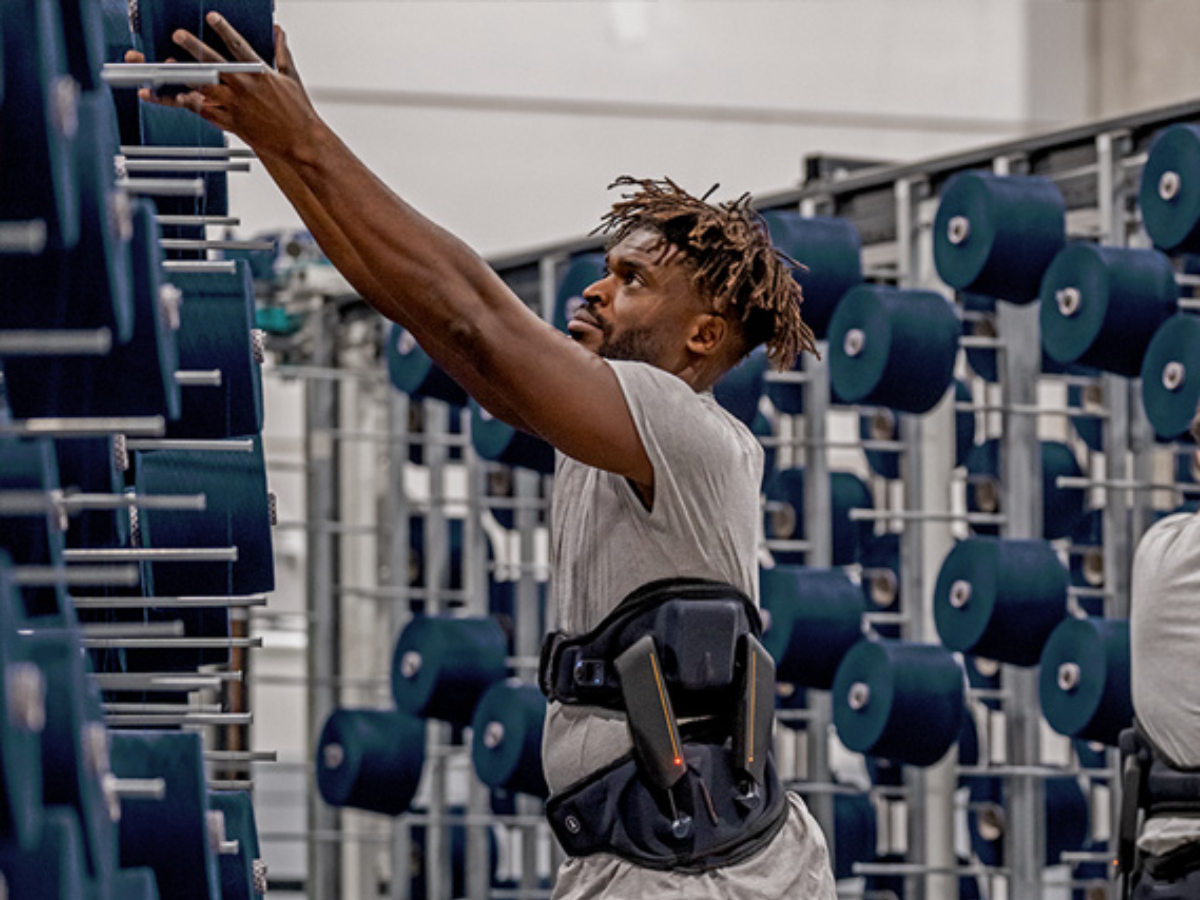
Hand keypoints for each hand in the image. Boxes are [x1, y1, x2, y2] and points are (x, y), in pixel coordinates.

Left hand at [124, 14, 321, 158]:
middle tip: (179, 35)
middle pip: (215, 64)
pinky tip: (176, 96)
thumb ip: (280, 52)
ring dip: (183, 76)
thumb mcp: (291, 77)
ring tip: (166, 65)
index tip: (211, 17)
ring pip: (205, 88)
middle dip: (195, 47)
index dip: (224, 30)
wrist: (301, 142)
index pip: (239, 46)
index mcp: (260, 74)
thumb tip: (278, 31)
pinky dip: (191, 104)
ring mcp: (236, 106)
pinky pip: (207, 112)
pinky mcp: (233, 123)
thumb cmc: (299, 112)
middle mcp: (245, 88)